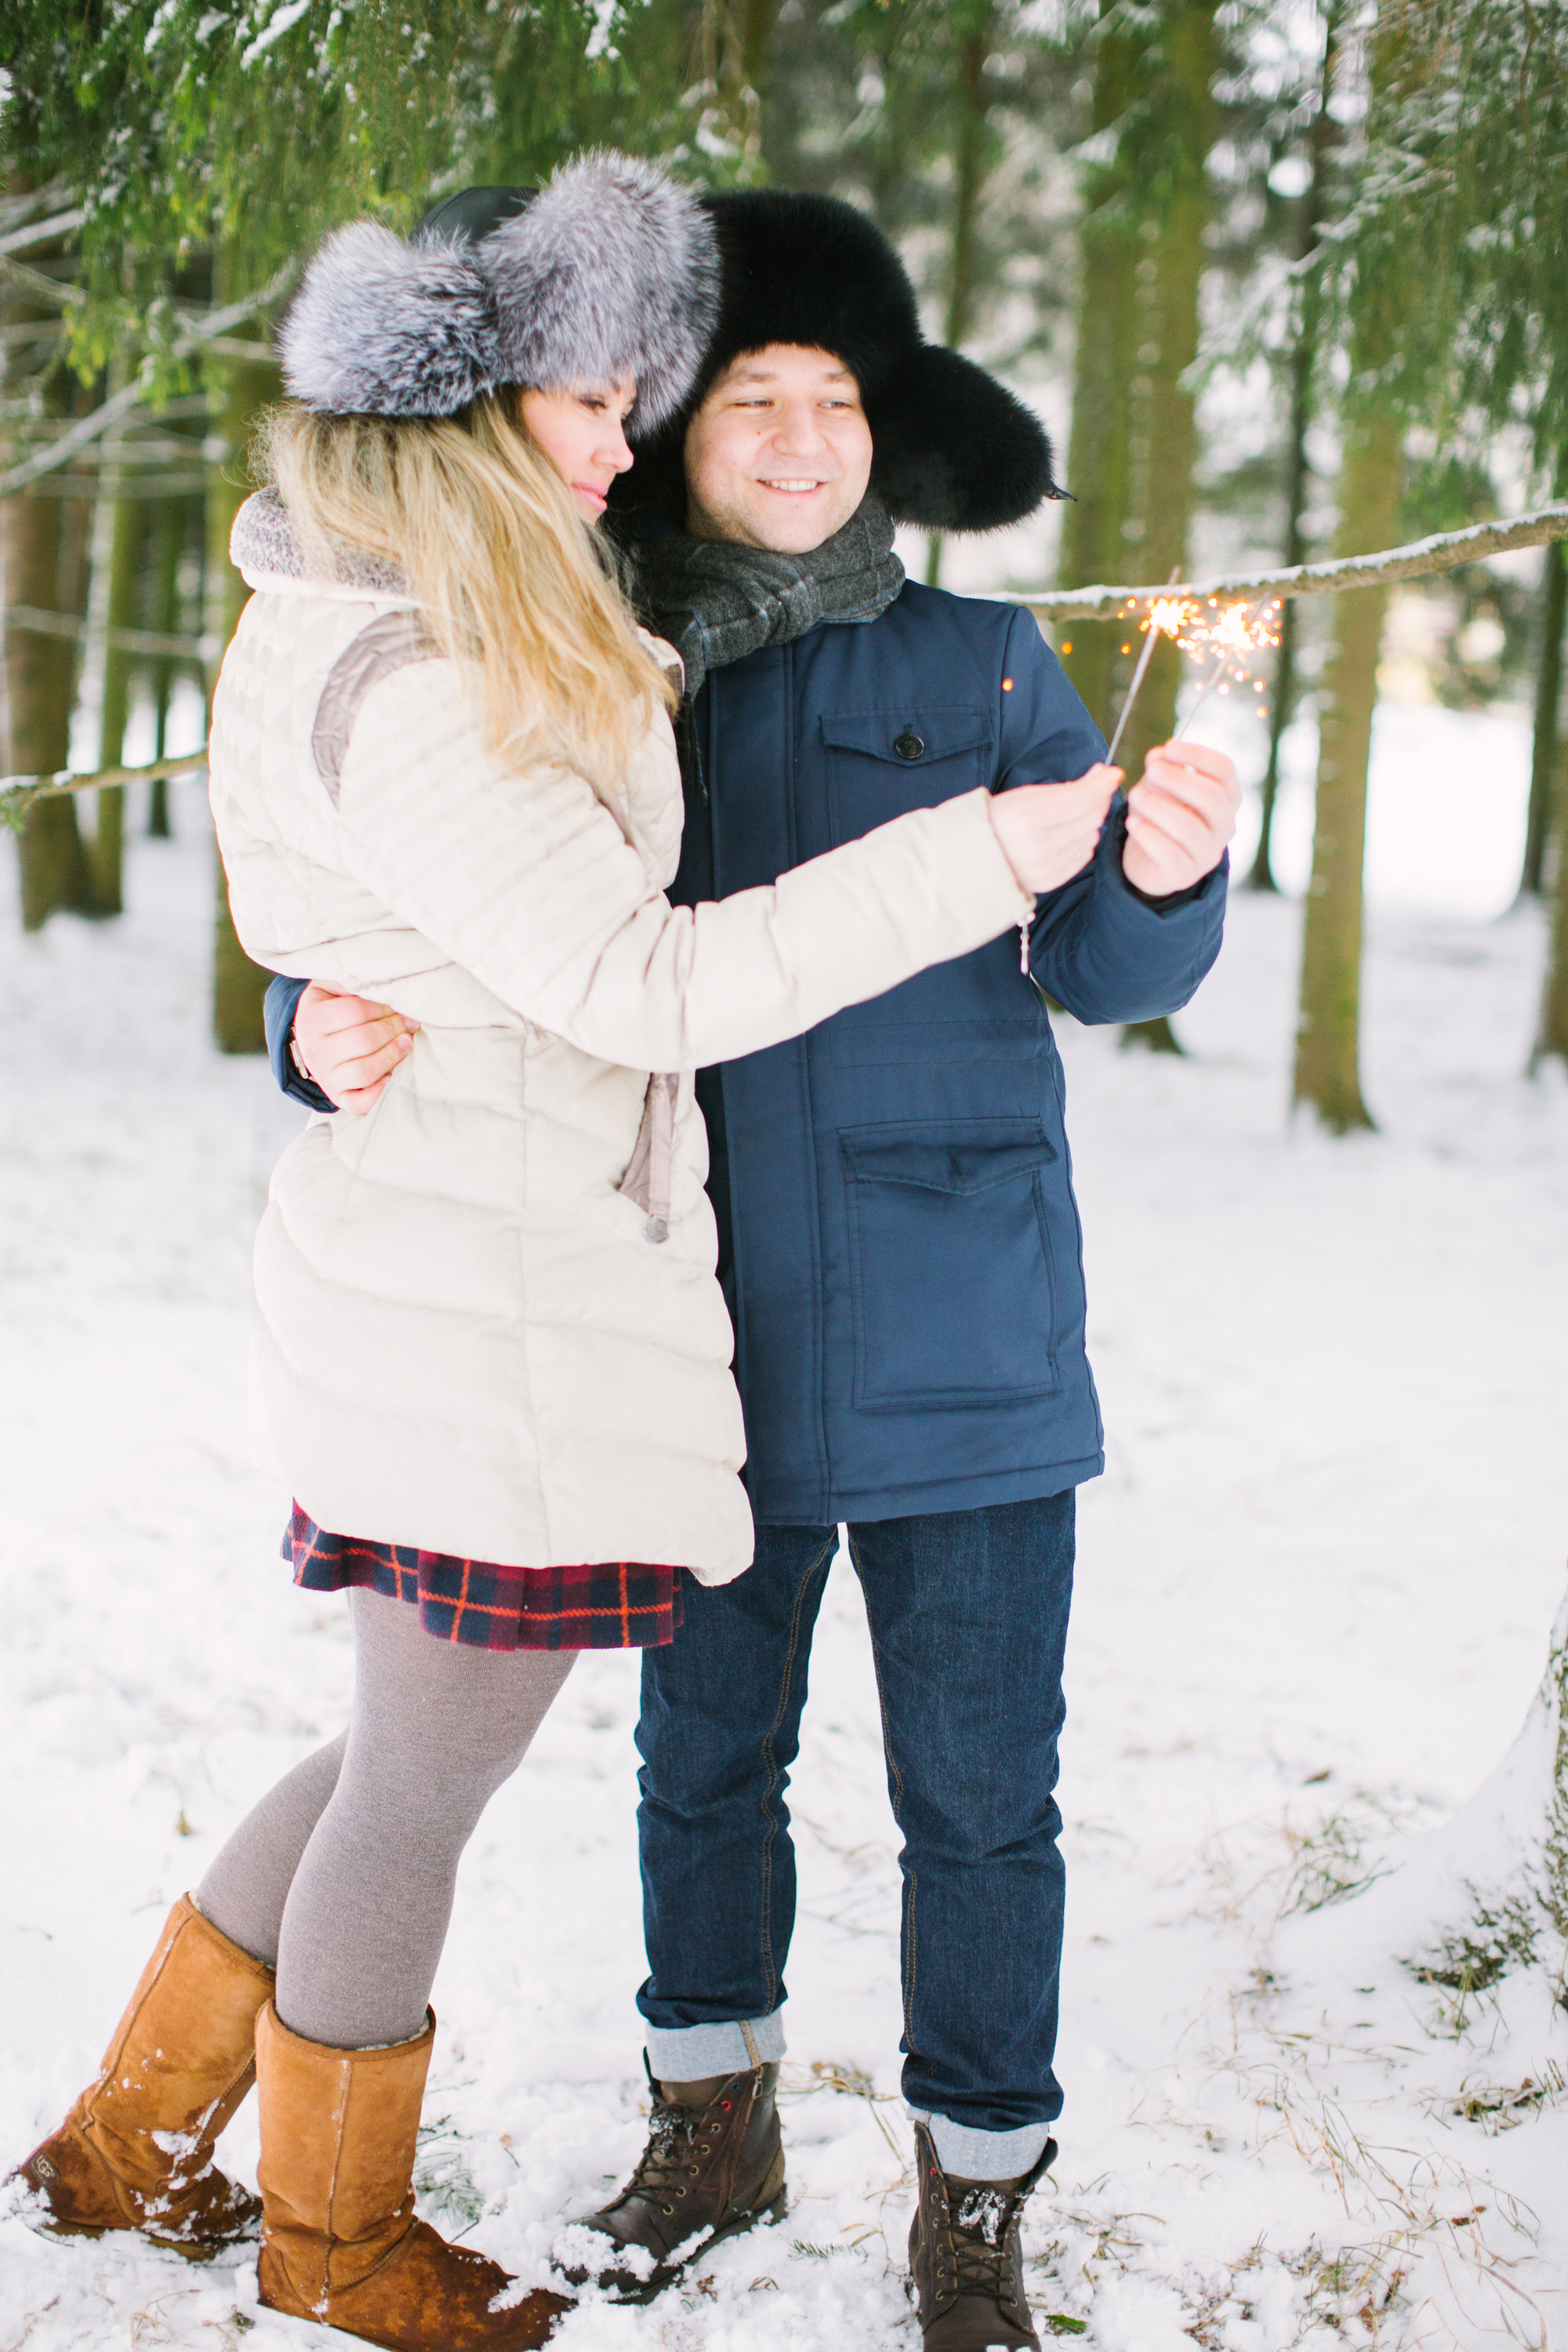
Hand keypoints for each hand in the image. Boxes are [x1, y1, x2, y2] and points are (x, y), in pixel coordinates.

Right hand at [294, 981, 417, 1115]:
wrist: (312, 1040)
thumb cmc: (331, 1008)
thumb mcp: (330, 987)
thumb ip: (349, 980)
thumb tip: (380, 979)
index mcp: (311, 1018)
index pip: (355, 1012)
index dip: (384, 1008)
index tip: (401, 1006)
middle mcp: (314, 1051)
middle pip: (363, 1040)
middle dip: (393, 1030)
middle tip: (411, 1023)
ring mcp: (325, 1077)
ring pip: (364, 1070)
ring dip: (393, 1056)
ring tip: (408, 1043)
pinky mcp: (338, 1097)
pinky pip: (360, 1103)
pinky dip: (379, 1093)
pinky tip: (393, 1077)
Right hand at [988, 764, 1120, 893]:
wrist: (977, 855)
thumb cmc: (1004, 818)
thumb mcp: (1029, 795)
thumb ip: (1069, 787)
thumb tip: (1105, 775)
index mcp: (1026, 817)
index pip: (1079, 799)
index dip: (1102, 784)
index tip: (1114, 772)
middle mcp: (1037, 846)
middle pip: (1091, 818)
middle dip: (1098, 800)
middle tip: (1095, 789)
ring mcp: (1045, 868)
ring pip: (1091, 837)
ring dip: (1089, 822)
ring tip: (1070, 816)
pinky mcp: (1051, 881)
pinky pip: (1084, 855)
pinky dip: (1081, 841)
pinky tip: (1064, 836)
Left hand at [1122, 739, 1239, 896]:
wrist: (1150, 860)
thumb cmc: (1163, 814)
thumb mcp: (1160, 786)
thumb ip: (1161, 768)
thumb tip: (1158, 755)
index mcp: (1226, 797)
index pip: (1224, 770)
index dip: (1198, 755)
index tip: (1170, 747)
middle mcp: (1224, 825)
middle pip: (1212, 798)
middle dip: (1179, 780)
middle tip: (1153, 770)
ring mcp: (1207, 853)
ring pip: (1190, 828)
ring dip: (1159, 808)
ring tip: (1135, 795)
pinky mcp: (1184, 875)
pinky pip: (1170, 854)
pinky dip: (1149, 836)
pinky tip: (1133, 822)